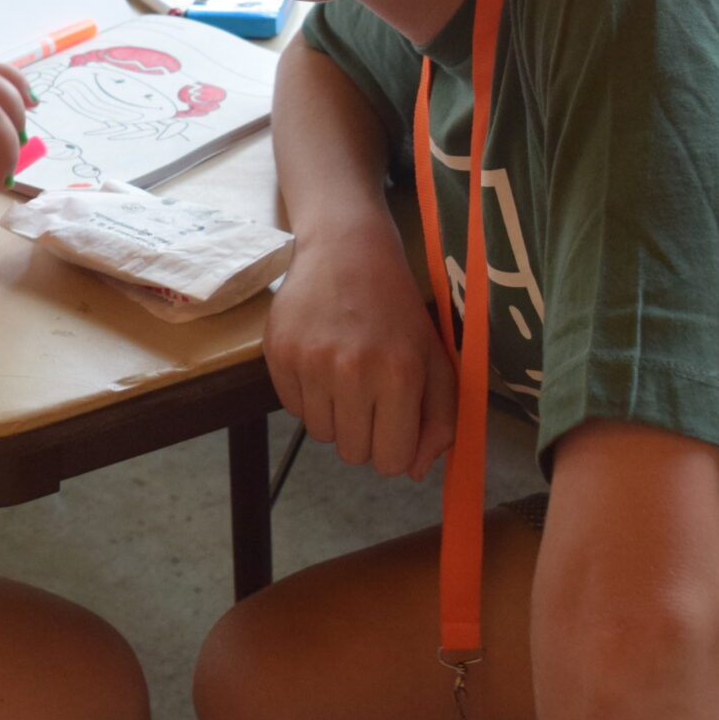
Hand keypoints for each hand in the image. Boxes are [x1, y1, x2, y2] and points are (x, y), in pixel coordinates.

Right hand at [264, 226, 455, 477]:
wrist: (346, 249)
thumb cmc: (398, 308)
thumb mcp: (436, 358)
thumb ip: (440, 419)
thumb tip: (414, 471)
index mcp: (400, 374)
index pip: (390, 461)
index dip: (394, 449)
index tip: (394, 424)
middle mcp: (353, 371)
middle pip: (352, 453)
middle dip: (364, 434)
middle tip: (370, 396)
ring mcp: (310, 362)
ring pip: (320, 434)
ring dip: (334, 415)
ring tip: (344, 375)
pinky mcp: (278, 353)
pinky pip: (292, 408)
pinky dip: (308, 396)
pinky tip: (320, 361)